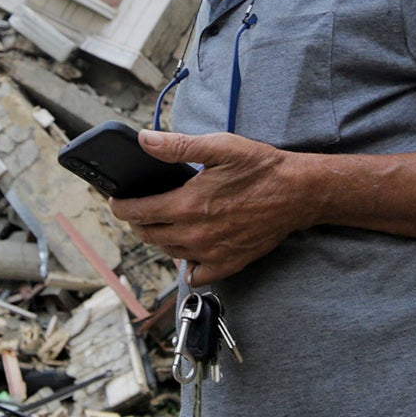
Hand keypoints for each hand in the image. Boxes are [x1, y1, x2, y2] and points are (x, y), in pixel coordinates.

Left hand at [107, 130, 313, 286]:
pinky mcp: (227, 264)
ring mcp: (211, 253)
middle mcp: (195, 234)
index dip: (121, 206)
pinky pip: (195, 275)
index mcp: (188, 204)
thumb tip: (145, 141)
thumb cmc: (261, 168)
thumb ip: (178, 146)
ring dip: (161, 238)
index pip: (137, 213)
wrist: (298, 194)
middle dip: (138, 222)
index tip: (117, 201)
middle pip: (149, 235)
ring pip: (169, 252)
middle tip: (141, 208)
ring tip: (166, 222)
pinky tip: (191, 249)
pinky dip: (188, 265)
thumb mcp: (220, 147)